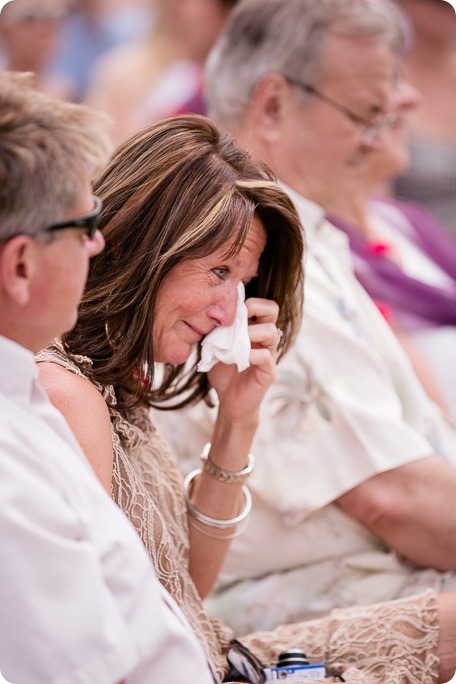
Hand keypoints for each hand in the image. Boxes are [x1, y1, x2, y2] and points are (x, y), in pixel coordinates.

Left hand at [208, 297, 279, 424]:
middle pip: (273, 309)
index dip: (250, 300)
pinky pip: (265, 356)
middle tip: (237, 318)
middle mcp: (265, 339)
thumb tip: (207, 312)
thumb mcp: (216, 347)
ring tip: (234, 342)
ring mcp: (270, 354)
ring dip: (250, 332)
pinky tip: (235, 360)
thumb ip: (216, 331)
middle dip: (254, 307)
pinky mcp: (269, 372)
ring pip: (271, 331)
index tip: (230, 307)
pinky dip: (249, 354)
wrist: (229, 403)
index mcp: (255, 330)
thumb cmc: (224, 373)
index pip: (263, 305)